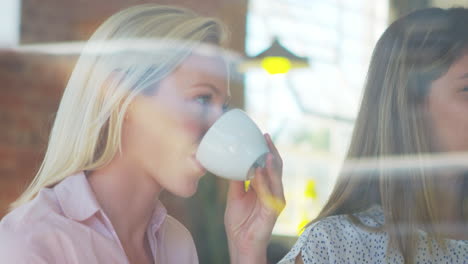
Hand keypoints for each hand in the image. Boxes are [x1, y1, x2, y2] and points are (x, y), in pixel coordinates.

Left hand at [224, 133, 284, 263]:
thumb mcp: (235, 195)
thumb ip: (237, 180)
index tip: (261, 136)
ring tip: (266, 151)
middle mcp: (273, 191)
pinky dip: (264, 182)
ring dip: (270, 164)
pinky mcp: (272, 210)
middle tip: (265, 137)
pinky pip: (269, 193)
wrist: (240, 243)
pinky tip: (258, 171)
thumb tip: (232, 162)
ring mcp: (274, 201)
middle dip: (271, 151)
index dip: (267, 150)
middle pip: (276, 168)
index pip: (269, 165)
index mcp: (265, 187)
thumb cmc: (239, 221)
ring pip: (276, 178)